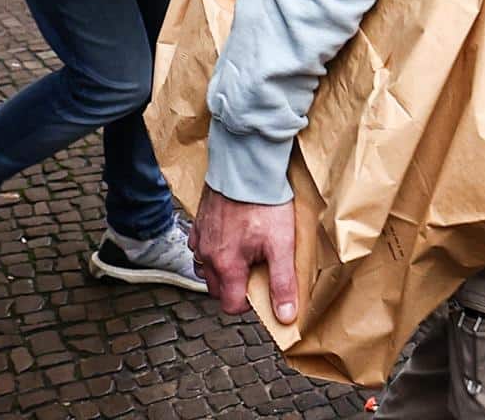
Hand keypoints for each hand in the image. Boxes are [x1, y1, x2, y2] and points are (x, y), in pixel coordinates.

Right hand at [191, 187, 298, 322]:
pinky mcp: (199, 221)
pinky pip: (200, 246)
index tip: (263, 290)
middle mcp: (207, 256)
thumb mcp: (281, 245)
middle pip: (217, 289)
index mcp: (227, 267)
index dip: (249, 304)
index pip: (231, 305)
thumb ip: (282, 282)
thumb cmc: (264, 204)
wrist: (246, 167)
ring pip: (205, 268)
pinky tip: (228, 239)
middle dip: (234, 288)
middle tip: (256, 272)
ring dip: (221, 270)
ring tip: (243, 257)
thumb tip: (285, 316)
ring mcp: (201, 238)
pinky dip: (212, 249)